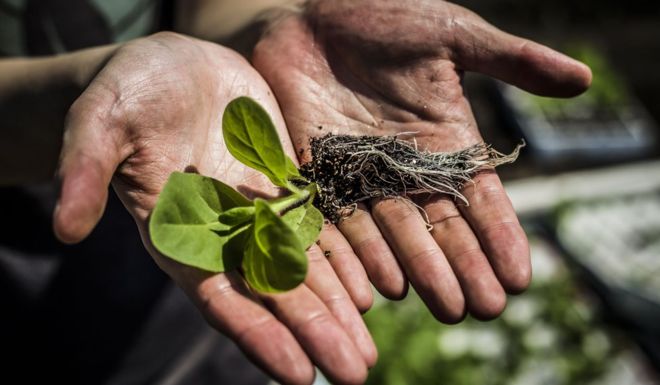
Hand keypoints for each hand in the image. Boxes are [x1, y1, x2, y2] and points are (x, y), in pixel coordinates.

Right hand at [54, 32, 374, 384]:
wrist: (172, 64)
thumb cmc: (128, 92)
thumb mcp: (100, 121)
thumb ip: (87, 171)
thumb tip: (63, 227)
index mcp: (180, 234)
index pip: (221, 298)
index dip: (259, 334)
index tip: (298, 374)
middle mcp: (224, 234)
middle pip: (274, 294)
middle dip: (314, 333)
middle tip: (355, 373)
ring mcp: (259, 212)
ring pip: (305, 268)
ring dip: (337, 307)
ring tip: (367, 348)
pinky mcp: (284, 184)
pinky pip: (320, 226)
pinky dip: (345, 256)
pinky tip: (373, 287)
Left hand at [253, 0, 590, 320]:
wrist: (311, 11)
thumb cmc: (384, 15)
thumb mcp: (452, 36)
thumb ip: (510, 61)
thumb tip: (582, 79)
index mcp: (443, 139)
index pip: (478, 196)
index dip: (499, 235)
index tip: (519, 276)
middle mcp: (404, 166)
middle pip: (438, 224)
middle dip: (461, 265)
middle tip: (482, 308)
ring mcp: (359, 173)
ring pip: (392, 232)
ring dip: (418, 270)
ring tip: (442, 304)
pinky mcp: (315, 171)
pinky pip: (337, 217)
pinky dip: (357, 252)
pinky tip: (380, 284)